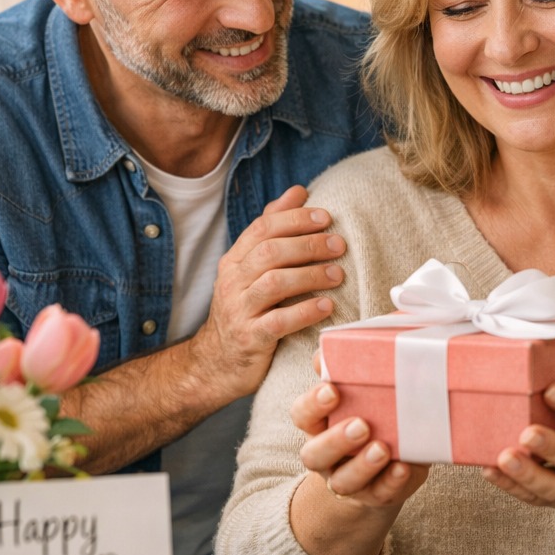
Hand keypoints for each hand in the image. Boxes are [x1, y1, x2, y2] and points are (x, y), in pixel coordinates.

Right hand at [189, 185, 345, 397]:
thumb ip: (272, 232)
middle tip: (339, 245)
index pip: (262, 228)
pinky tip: (327, 306)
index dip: (294, 218)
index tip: (325, 216)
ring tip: (338, 274)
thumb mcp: (250, 270)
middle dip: (308, 244)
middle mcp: (232, 282)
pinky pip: (278, 321)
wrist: (215, 363)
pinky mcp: (250, 339)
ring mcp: (239, 310)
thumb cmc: (245, 310)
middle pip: (270, 252)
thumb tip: (298, 191)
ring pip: (274, 283)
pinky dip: (305, 311)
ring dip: (311, 275)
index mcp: (234, 261)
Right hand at [290, 357, 427, 509]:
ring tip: (383, 448)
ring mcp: (348, 480)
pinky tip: (404, 467)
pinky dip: (391, 482)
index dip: (313, 404)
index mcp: (318, 425)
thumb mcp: (359, 394)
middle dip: (336, 440)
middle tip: (361, 425)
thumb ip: (346, 369)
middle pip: (314, 454)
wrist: (378, 472)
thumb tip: (333, 343)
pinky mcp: (376, 496)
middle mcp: (326, 456)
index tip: (332, 389)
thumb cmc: (369, 418)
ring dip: (363, 465)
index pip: (302, 415)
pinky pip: (380, 494)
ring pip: (344, 481)